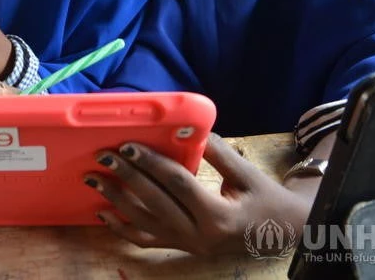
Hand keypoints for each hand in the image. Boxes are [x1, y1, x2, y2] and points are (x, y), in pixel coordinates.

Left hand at [84, 134, 313, 254]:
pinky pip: (145, 241)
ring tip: (94, 179)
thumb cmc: (264, 198)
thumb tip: (186, 128)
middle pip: (154, 202)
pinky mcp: (180, 247)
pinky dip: (121, 229)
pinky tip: (102, 213)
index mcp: (218, 215)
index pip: (178, 184)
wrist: (280, 233)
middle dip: (126, 177)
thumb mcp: (246, 173)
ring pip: (143, 224)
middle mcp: (199, 235)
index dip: (151, 163)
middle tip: (103, 156)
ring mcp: (187, 244)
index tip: (128, 146)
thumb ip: (217, 152)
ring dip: (115, 200)